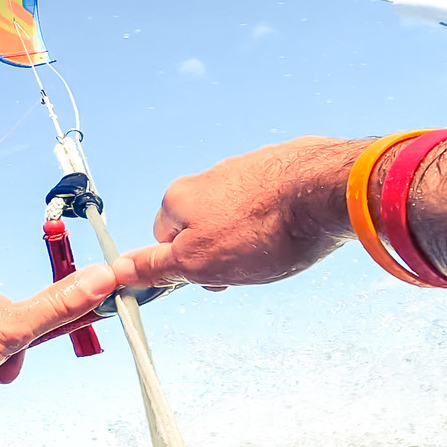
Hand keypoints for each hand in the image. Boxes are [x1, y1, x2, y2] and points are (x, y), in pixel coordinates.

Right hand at [118, 136, 365, 288]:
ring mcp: (247, 168)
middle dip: (222, 252)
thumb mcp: (200, 262)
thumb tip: (119, 270)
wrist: (327, 189)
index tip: (214, 280)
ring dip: (253, 236)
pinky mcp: (283, 166)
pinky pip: (271, 201)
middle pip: (203, 227)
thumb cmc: (262, 229)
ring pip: (238, 216)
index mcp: (179, 197)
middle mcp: (209, 176)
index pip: (163, 241)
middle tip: (250, 267)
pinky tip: (298, 229)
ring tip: (280, 248)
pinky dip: (280, 218)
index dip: (186, 268)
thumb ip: (158, 266)